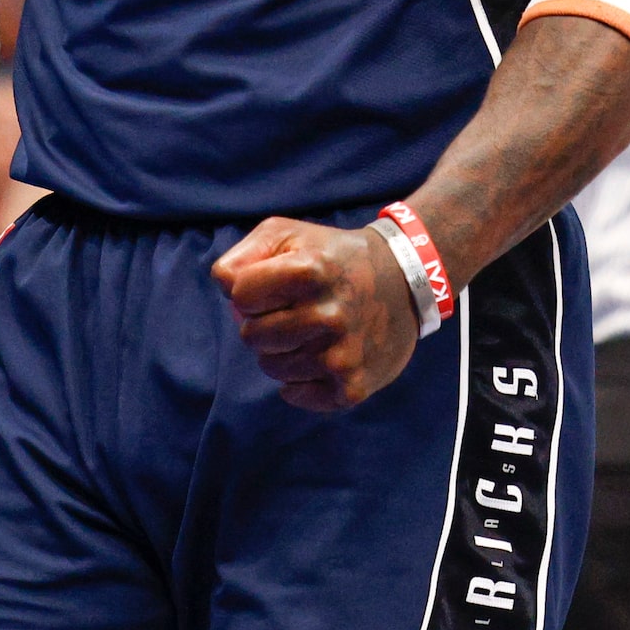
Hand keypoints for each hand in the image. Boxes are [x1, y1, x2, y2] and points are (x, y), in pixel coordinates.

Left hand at [211, 217, 420, 410]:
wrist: (404, 280)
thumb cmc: (332, 256)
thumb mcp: (286, 234)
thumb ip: (243, 256)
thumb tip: (225, 290)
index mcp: (309, 271)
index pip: (239, 295)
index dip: (250, 291)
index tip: (273, 287)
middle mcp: (327, 315)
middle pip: (250, 336)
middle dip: (262, 323)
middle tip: (291, 311)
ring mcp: (341, 355)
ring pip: (271, 367)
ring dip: (281, 352)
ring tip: (308, 332)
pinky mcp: (353, 386)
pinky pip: (297, 395)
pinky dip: (299, 382)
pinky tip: (318, 359)